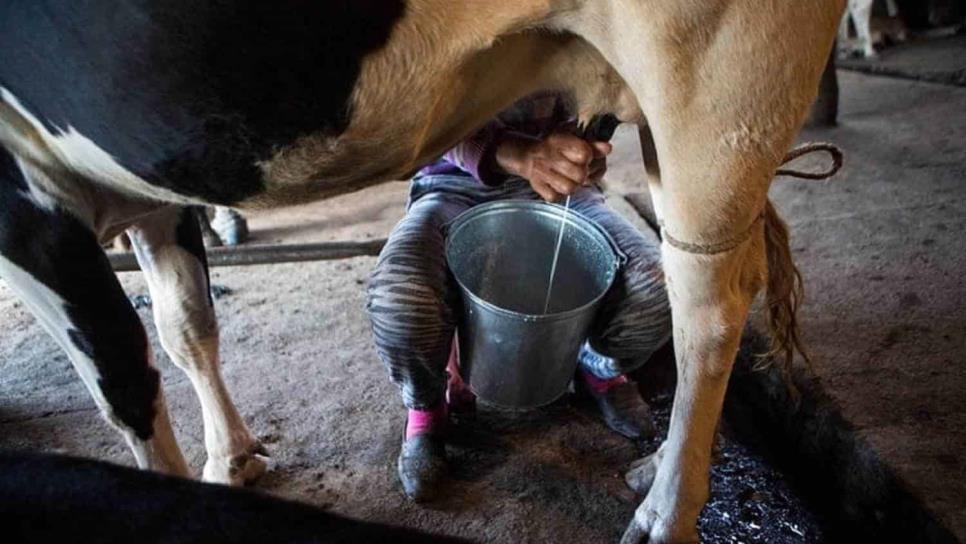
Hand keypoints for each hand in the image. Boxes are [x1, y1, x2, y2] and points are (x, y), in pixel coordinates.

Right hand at [494, 130, 611, 201]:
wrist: (529, 157)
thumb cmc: (557, 148)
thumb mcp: (573, 140)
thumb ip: (592, 145)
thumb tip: (608, 148)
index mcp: (560, 141)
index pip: (585, 154)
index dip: (589, 157)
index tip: (584, 157)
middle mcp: (550, 156)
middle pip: (580, 175)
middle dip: (583, 175)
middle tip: (577, 172)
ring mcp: (542, 172)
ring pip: (569, 188)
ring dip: (572, 186)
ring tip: (568, 180)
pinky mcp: (537, 185)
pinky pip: (554, 197)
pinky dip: (558, 194)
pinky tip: (557, 186)